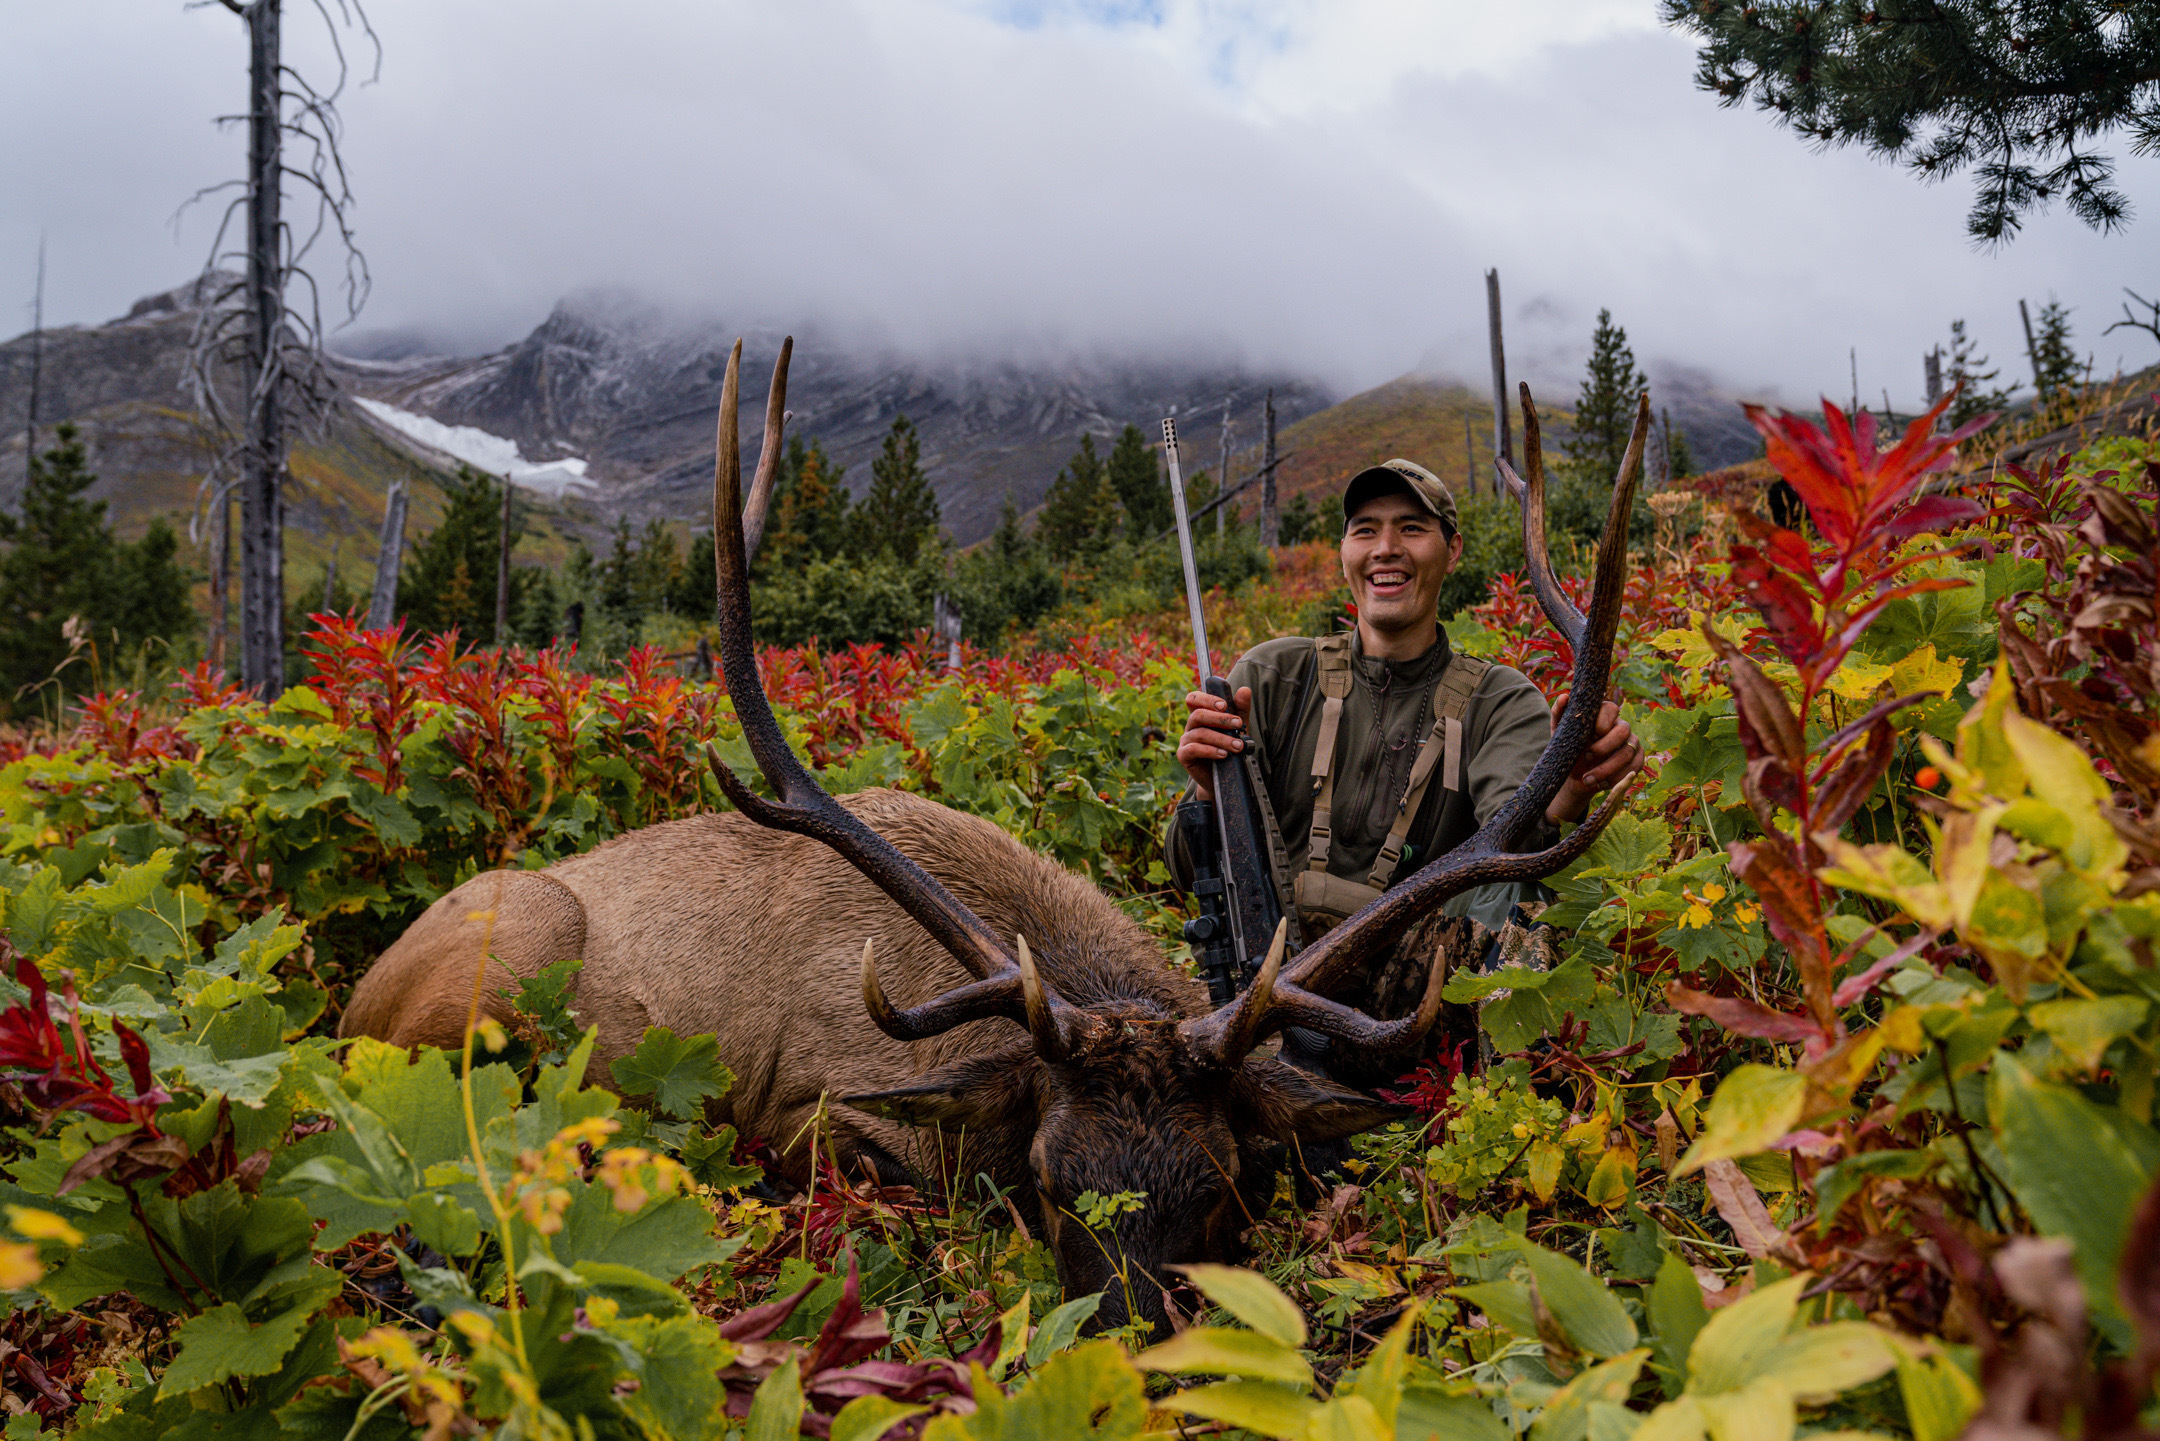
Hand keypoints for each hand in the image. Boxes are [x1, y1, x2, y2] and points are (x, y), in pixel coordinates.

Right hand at [1177, 686, 1252, 799]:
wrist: (1224, 778)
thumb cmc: (1228, 749)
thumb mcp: (1238, 728)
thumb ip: (1240, 710)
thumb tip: (1245, 690)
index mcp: (1201, 716)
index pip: (1194, 699)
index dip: (1207, 699)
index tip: (1225, 705)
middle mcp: (1191, 727)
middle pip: (1198, 714)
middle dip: (1220, 718)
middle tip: (1238, 723)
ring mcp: (1185, 741)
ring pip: (1199, 733)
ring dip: (1221, 738)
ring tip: (1237, 746)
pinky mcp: (1184, 756)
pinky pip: (1193, 749)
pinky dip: (1210, 751)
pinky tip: (1223, 755)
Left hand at [1545, 696, 1639, 823]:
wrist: (1575, 776)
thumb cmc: (1568, 749)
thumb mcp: (1560, 733)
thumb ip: (1559, 714)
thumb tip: (1564, 697)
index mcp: (1603, 715)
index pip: (1611, 708)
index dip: (1603, 721)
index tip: (1591, 734)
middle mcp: (1620, 726)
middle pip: (1623, 730)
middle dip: (1603, 747)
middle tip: (1585, 757)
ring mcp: (1631, 743)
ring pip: (1627, 752)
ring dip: (1606, 769)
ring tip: (1587, 779)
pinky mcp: (1636, 759)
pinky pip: (1634, 768)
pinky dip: (1616, 778)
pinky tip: (1601, 784)